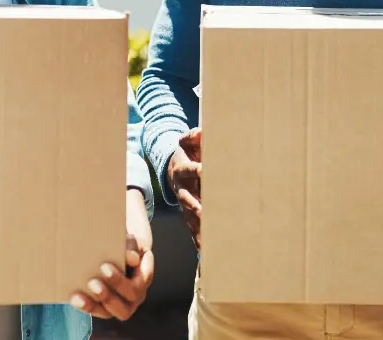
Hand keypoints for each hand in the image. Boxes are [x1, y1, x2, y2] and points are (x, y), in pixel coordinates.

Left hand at [70, 189, 153, 319]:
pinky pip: (98, 311)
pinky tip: (74, 298)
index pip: (137, 285)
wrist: (116, 249)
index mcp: (144, 276)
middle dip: (109, 294)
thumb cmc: (123, 243)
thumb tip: (131, 258)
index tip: (103, 267)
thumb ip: (131, 246)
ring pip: (112, 312)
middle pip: (126, 303)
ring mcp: (122, 304)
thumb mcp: (129, 240)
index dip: (120, 280)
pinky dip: (86, 306)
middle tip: (92, 282)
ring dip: (96, 304)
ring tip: (80, 296)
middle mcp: (136, 295)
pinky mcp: (107, 308)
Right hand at [168, 128, 201, 248]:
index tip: (203, 169)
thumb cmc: (188, 153)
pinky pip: (193, 228)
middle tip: (204, 211)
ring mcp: (186, 203)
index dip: (195, 169)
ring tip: (208, 238)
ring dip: (198, 226)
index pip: (189, 169)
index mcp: (183, 170)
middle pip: (188, 198)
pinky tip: (205, 251)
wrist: (174, 166)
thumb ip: (194, 136)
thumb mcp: (189, 141)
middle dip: (196, 205)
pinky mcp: (190, 213)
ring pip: (190, 217)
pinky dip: (199, 239)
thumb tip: (202, 132)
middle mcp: (183, 189)